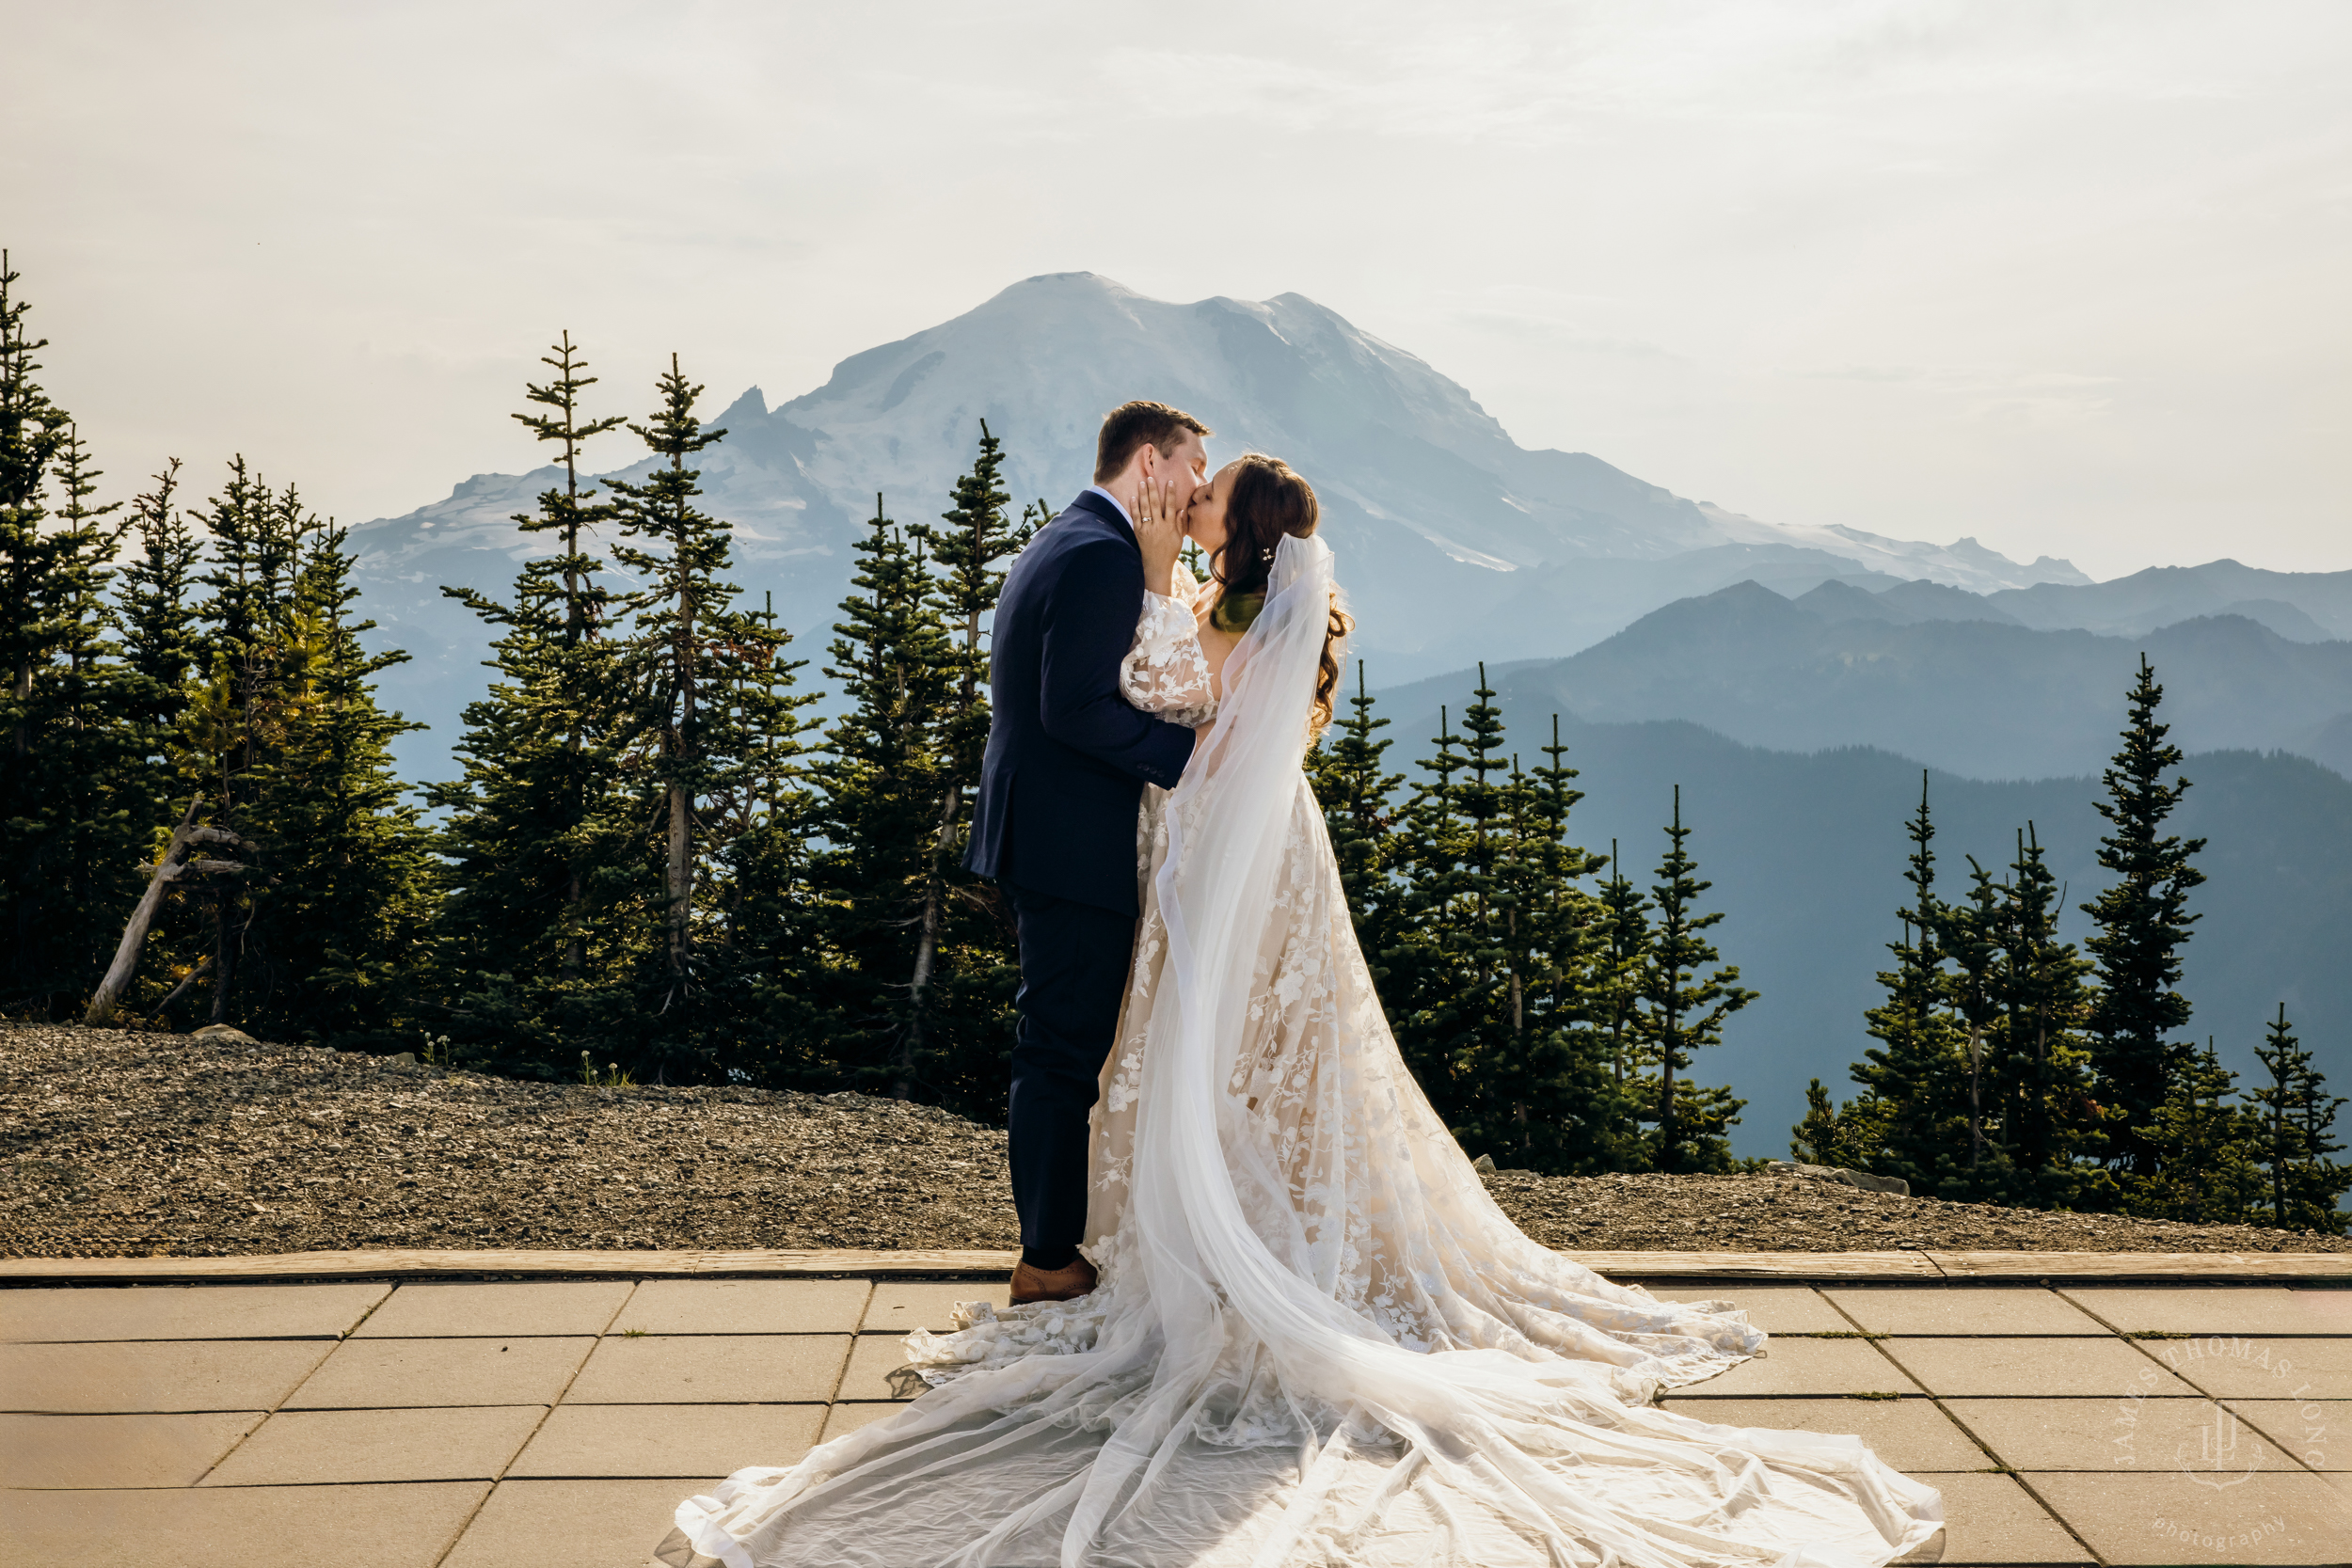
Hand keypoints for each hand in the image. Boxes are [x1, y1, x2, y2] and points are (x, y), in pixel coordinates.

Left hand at [1133, 474, 1187, 592]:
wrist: (1156, 566)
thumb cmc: (1169, 552)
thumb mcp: (1179, 539)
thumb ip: (1180, 524)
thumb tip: (1181, 509)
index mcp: (1169, 526)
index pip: (1171, 506)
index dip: (1170, 493)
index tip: (1170, 481)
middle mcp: (1158, 526)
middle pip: (1155, 504)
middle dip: (1153, 490)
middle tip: (1150, 477)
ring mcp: (1147, 529)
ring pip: (1145, 509)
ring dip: (1143, 494)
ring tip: (1141, 482)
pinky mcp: (1138, 533)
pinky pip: (1135, 518)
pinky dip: (1134, 507)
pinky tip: (1133, 497)